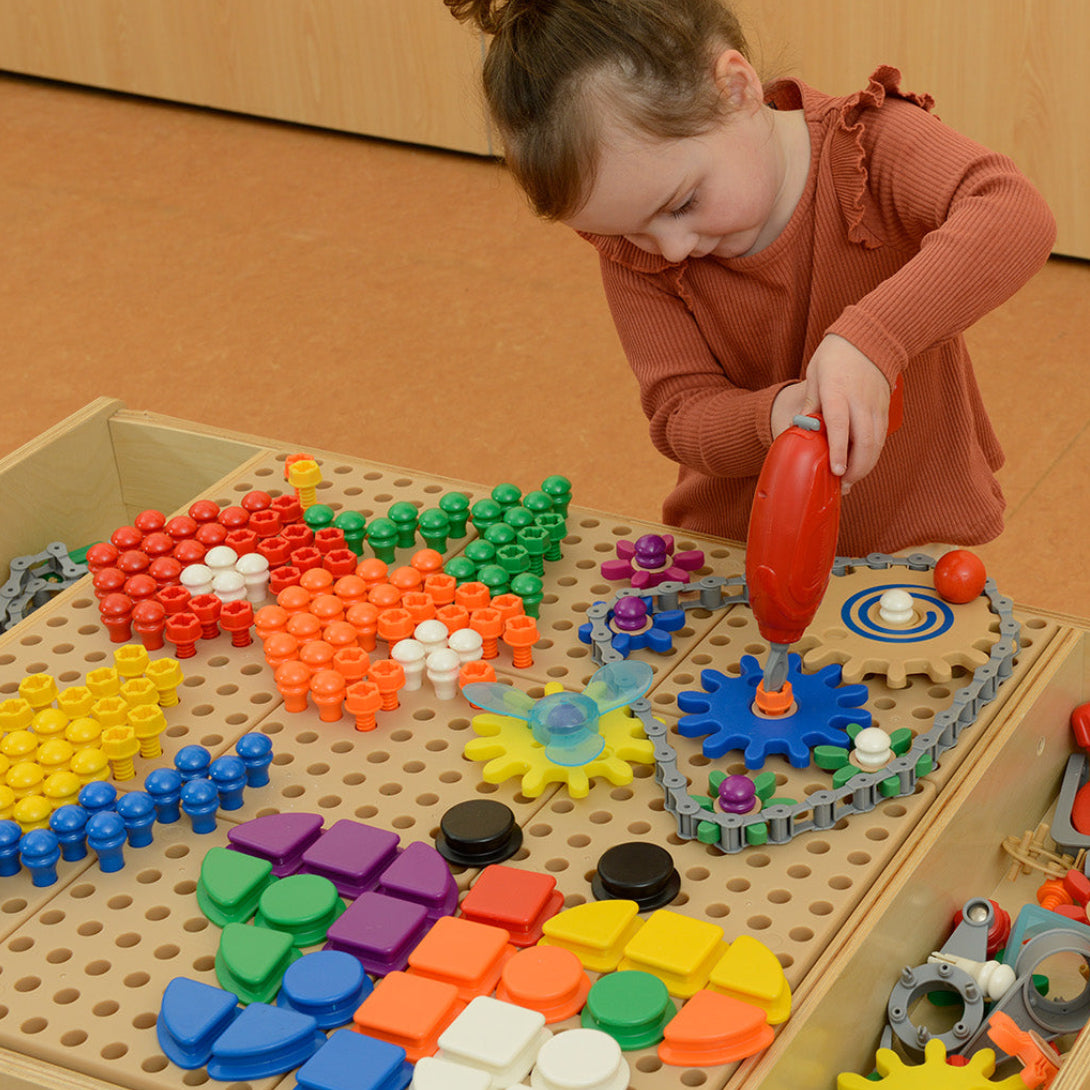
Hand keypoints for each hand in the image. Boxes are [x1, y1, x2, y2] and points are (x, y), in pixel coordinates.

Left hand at [799, 335, 890, 492]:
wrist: (871, 338)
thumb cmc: (836, 356)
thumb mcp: (815, 375)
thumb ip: (810, 403)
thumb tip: (802, 427)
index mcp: (837, 392)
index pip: (839, 425)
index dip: (838, 450)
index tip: (836, 470)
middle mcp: (859, 402)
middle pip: (863, 442)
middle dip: (855, 468)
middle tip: (841, 483)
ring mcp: (875, 406)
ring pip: (876, 444)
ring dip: (865, 466)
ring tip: (850, 479)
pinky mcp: (885, 409)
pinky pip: (881, 437)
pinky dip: (873, 454)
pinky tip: (861, 463)